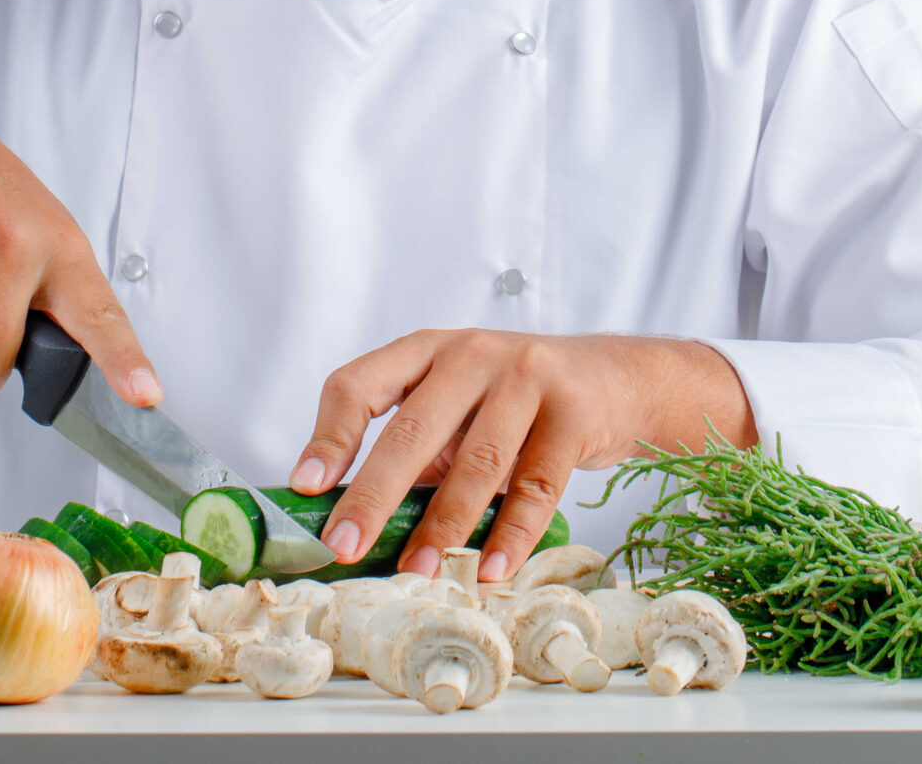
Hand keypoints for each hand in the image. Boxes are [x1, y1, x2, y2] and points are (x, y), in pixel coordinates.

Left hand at [288, 329, 753, 579]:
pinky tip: (491, 570)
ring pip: (476, 462)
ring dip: (443, 527)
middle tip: (343, 547)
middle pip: (411, 430)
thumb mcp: (457, 407)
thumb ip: (412, 449)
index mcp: (425, 350)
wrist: (615, 378)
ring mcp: (527, 376)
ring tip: (416, 571)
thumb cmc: (515, 403)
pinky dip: (511, 535)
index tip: (306, 487)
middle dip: (373, 495)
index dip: (328, 436)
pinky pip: (536, 484)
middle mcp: (470, 353)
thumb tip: (349, 519)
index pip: (358, 384)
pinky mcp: (574, 410)